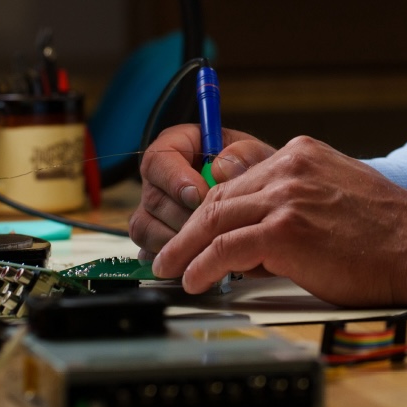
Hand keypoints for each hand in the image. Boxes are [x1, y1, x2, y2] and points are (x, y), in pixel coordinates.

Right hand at [128, 122, 274, 255]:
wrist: (261, 200)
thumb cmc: (254, 172)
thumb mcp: (257, 155)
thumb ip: (245, 154)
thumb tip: (221, 167)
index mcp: (176, 146)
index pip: (158, 160)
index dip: (175, 180)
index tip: (200, 196)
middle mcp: (159, 178)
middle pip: (152, 198)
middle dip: (182, 217)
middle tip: (211, 227)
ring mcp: (153, 210)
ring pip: (145, 228)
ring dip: (177, 241)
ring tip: (208, 244)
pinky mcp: (155, 237)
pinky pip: (149, 251)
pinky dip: (171, 259)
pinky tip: (196, 260)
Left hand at [151, 134, 406, 306]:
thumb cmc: (386, 232)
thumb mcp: (334, 194)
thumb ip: (293, 201)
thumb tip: (253, 237)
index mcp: (300, 154)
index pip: (237, 180)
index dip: (208, 209)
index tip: (194, 228)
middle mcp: (289, 166)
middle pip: (219, 197)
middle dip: (188, 228)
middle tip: (169, 252)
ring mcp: (286, 196)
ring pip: (215, 219)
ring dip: (186, 249)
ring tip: (170, 269)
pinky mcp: (285, 229)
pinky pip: (227, 248)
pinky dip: (203, 265)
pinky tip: (196, 280)